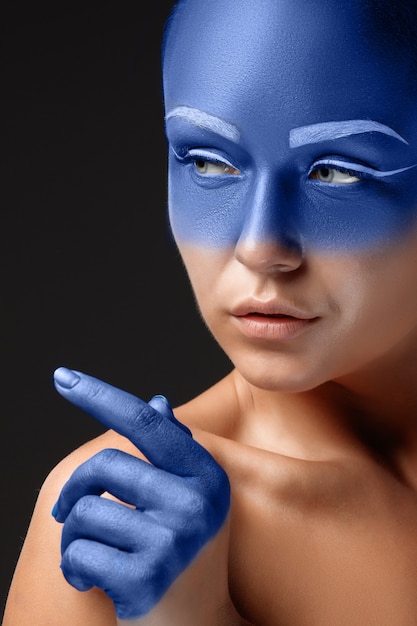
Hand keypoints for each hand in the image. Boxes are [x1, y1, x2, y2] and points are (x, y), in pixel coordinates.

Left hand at [52, 367, 230, 620]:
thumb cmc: (188, 554)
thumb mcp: (190, 497)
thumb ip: (173, 450)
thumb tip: (156, 401)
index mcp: (206, 475)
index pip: (146, 422)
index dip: (100, 396)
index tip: (63, 377)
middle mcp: (195, 504)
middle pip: (105, 465)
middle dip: (76, 489)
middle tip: (69, 512)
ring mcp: (173, 542)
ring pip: (84, 513)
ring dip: (72, 536)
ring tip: (92, 553)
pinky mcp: (146, 580)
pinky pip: (79, 554)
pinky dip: (74, 568)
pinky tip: (93, 581)